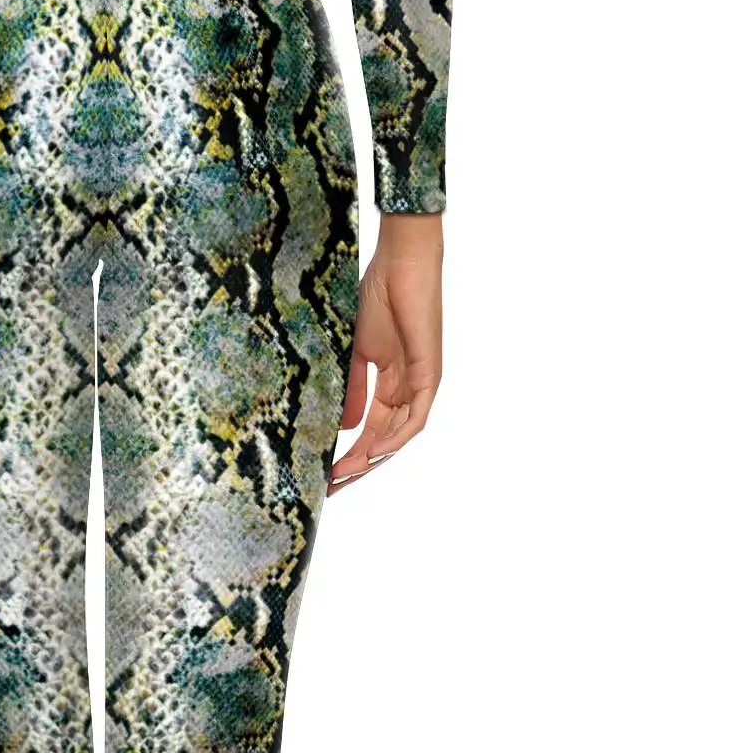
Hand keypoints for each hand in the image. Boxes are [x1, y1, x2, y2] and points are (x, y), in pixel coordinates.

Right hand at [331, 212, 442, 491]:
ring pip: (400, 435)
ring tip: (346, 475)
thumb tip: (343, 427)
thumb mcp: (356, 350)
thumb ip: (353, 387)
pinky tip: (374, 452)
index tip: (324, 474)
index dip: (349, 453)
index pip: (371, 429)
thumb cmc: (377, 296)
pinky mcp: (429, 374)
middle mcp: (409, 388)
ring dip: (373, 458)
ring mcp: (421, 383)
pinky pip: (416, 417)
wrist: (400, 264)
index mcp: (392, 383)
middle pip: (385, 440)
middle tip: (330, 487)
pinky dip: (396, 437)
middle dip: (358, 466)